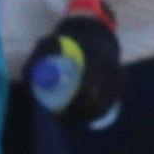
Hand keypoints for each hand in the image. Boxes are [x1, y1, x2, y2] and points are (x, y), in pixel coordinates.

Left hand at [27, 0, 124, 124]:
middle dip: (80, 116)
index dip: (73, 105)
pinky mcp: (123, 81)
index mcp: (93, 57)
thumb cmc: (68, 40)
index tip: (58, 113)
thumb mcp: (48, 44)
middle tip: (63, 120)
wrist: (96, 31)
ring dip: (90, 117)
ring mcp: (119, 74)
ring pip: (106, 105)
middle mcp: (109, 66)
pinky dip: (100, 111)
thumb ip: (35, 62)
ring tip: (73, 122)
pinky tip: (87, 117)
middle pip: (96, 102)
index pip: (86, 89)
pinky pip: (112, 102)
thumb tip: (30, 89)